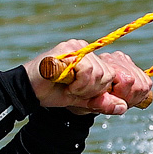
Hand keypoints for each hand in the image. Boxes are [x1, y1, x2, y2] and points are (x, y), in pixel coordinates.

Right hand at [23, 40, 152, 114]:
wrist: (28, 90)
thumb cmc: (54, 93)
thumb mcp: (83, 100)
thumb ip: (102, 102)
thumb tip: (124, 106)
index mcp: (91, 59)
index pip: (112, 75)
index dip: (102, 90)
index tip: (84, 95)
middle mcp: (85, 49)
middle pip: (107, 74)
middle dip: (93, 90)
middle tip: (74, 90)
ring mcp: (76, 47)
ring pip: (99, 72)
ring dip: (84, 88)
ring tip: (69, 86)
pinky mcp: (68, 49)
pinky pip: (87, 69)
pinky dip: (78, 84)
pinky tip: (64, 83)